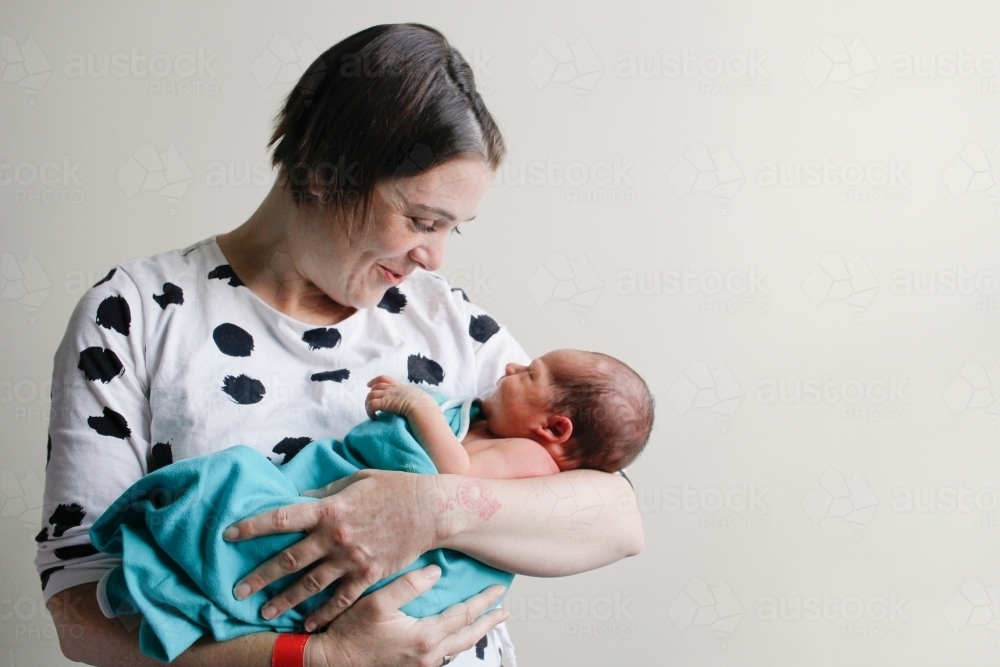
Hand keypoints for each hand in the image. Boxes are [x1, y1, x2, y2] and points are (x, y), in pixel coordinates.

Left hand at [224, 469, 446, 630]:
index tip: (229, 535)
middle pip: (288, 560)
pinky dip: (323, 614)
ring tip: (264, 612)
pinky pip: (341, 600)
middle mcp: (334, 536)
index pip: (281, 519)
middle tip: (236, 590)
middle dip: (259, 577)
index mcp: (329, 508)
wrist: (431, 510)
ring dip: (284, 600)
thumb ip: (327, 491)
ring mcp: (351, 559)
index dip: (252, 527)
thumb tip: (301, 497)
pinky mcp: (368, 574)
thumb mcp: (358, 480)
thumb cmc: (396, 488)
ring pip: (309, 585)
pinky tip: (308, 624)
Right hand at [306, 564, 508, 666]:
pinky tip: (455, 637)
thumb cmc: (350, 632)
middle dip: (488, 622)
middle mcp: (428, 655)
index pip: (464, 616)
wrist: (331, 661)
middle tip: (504, 610)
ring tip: (485, 622)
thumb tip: (435, 571)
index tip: (499, 591)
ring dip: (474, 634)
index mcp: (425, 637)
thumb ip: (408, 585)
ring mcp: (421, 666)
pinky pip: (444, 656)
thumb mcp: (376, 602)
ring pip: (458, 649)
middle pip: (468, 637)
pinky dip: (456, 644)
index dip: (483, 602)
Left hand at [365, 375, 436, 419]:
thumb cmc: (423, 403)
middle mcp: (391, 389)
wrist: (420, 406)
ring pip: (370, 396)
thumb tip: (419, 402)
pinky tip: (373, 417)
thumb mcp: (417, 396)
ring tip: (371, 412)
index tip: (369, 385)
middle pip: (375, 387)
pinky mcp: (384, 403)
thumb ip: (413, 396)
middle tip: (370, 403)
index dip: (375, 380)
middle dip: (370, 394)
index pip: (384, 378)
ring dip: (368, 404)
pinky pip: (370, 405)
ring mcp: (387, 395)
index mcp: (399, 386)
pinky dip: (369, 411)